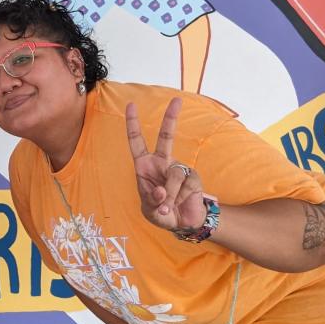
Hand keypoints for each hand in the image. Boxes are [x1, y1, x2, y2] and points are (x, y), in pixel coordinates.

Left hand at [125, 98, 206, 231]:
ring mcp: (179, 168)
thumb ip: (153, 201)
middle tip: (177, 100)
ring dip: (170, 194)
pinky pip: (186, 185)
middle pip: (166, 137)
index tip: (131, 105)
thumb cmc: (160, 211)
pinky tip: (180, 204)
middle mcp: (162, 162)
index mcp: (145, 166)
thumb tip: (161, 191)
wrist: (181, 223)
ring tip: (168, 206)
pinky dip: (180, 198)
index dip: (133, 124)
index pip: (137, 141)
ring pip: (174, 175)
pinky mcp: (193, 177)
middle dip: (171, 118)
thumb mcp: (150, 210)